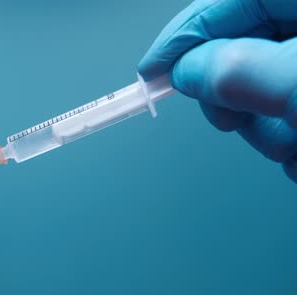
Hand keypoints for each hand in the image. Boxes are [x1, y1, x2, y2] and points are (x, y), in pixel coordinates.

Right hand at [138, 0, 296, 180]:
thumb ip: (234, 70)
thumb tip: (186, 72)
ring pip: (259, 96)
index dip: (183, 34)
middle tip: (233, 118)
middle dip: (231, 97)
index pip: (226, 2)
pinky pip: (282, 120)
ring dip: (266, 131)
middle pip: (238, 52)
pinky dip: (288, 142)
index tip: (151, 70)